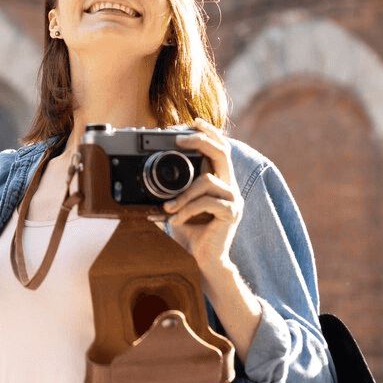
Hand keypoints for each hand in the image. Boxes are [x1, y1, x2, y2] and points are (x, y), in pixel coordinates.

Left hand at [161, 118, 243, 289]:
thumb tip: (148, 173)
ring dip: (182, 195)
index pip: (220, 147)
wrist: (203, 261)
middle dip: (200, 140)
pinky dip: (187, 210)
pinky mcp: (231, 214)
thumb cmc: (190, 232)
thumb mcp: (177, 205)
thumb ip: (172, 188)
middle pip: (223, 152)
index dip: (208, 132)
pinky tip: (176, 221)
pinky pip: (206, 202)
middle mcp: (230, 186)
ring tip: (168, 209)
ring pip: (206, 181)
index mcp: (219, 180)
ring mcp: (233, 200)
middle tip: (179, 140)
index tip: (192, 122)